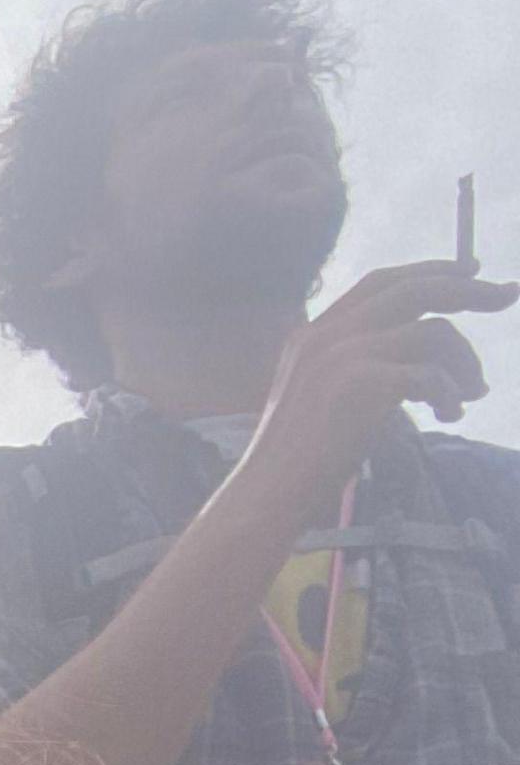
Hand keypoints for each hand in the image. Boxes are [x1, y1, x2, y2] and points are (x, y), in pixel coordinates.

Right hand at [239, 260, 513, 505]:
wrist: (268, 494)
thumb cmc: (301, 458)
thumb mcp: (325, 395)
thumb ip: (364, 364)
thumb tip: (441, 355)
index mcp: (315, 333)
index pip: (383, 282)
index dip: (431, 270)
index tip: (472, 271)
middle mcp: (326, 335)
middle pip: (414, 289)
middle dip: (469, 288)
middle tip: (506, 295)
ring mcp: (340, 356)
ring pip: (433, 332)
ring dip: (465, 363)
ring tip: (468, 397)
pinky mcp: (357, 384)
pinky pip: (431, 374)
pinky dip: (451, 394)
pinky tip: (449, 415)